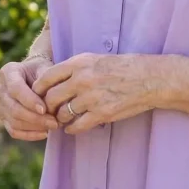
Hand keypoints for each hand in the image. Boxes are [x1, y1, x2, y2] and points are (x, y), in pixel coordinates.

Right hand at [0, 58, 60, 140]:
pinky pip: (14, 131)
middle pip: (14, 108)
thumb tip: (49, 101)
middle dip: (35, 118)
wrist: (33, 74)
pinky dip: (29, 135)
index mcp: (8, 72)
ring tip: (53, 126)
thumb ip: (46, 81)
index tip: (44, 109)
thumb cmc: (41, 70)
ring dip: (35, 127)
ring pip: (14, 121)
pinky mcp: (3, 118)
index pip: (15, 89)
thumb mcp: (45, 68)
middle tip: (54, 122)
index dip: (29, 101)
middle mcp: (0, 88)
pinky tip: (45, 133)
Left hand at [32, 52, 160, 133]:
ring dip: (60, 119)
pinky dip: (72, 129)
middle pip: (50, 98)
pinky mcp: (102, 113)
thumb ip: (73, 69)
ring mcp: (92, 98)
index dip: (38, 90)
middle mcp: (82, 80)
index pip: (46, 78)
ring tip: (63, 119)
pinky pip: (77, 126)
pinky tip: (73, 127)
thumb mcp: (95, 59)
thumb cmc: (122, 67)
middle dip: (47, 107)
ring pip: (62, 114)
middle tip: (50, 111)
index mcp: (79, 63)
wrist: (149, 78)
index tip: (39, 96)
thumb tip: (51, 81)